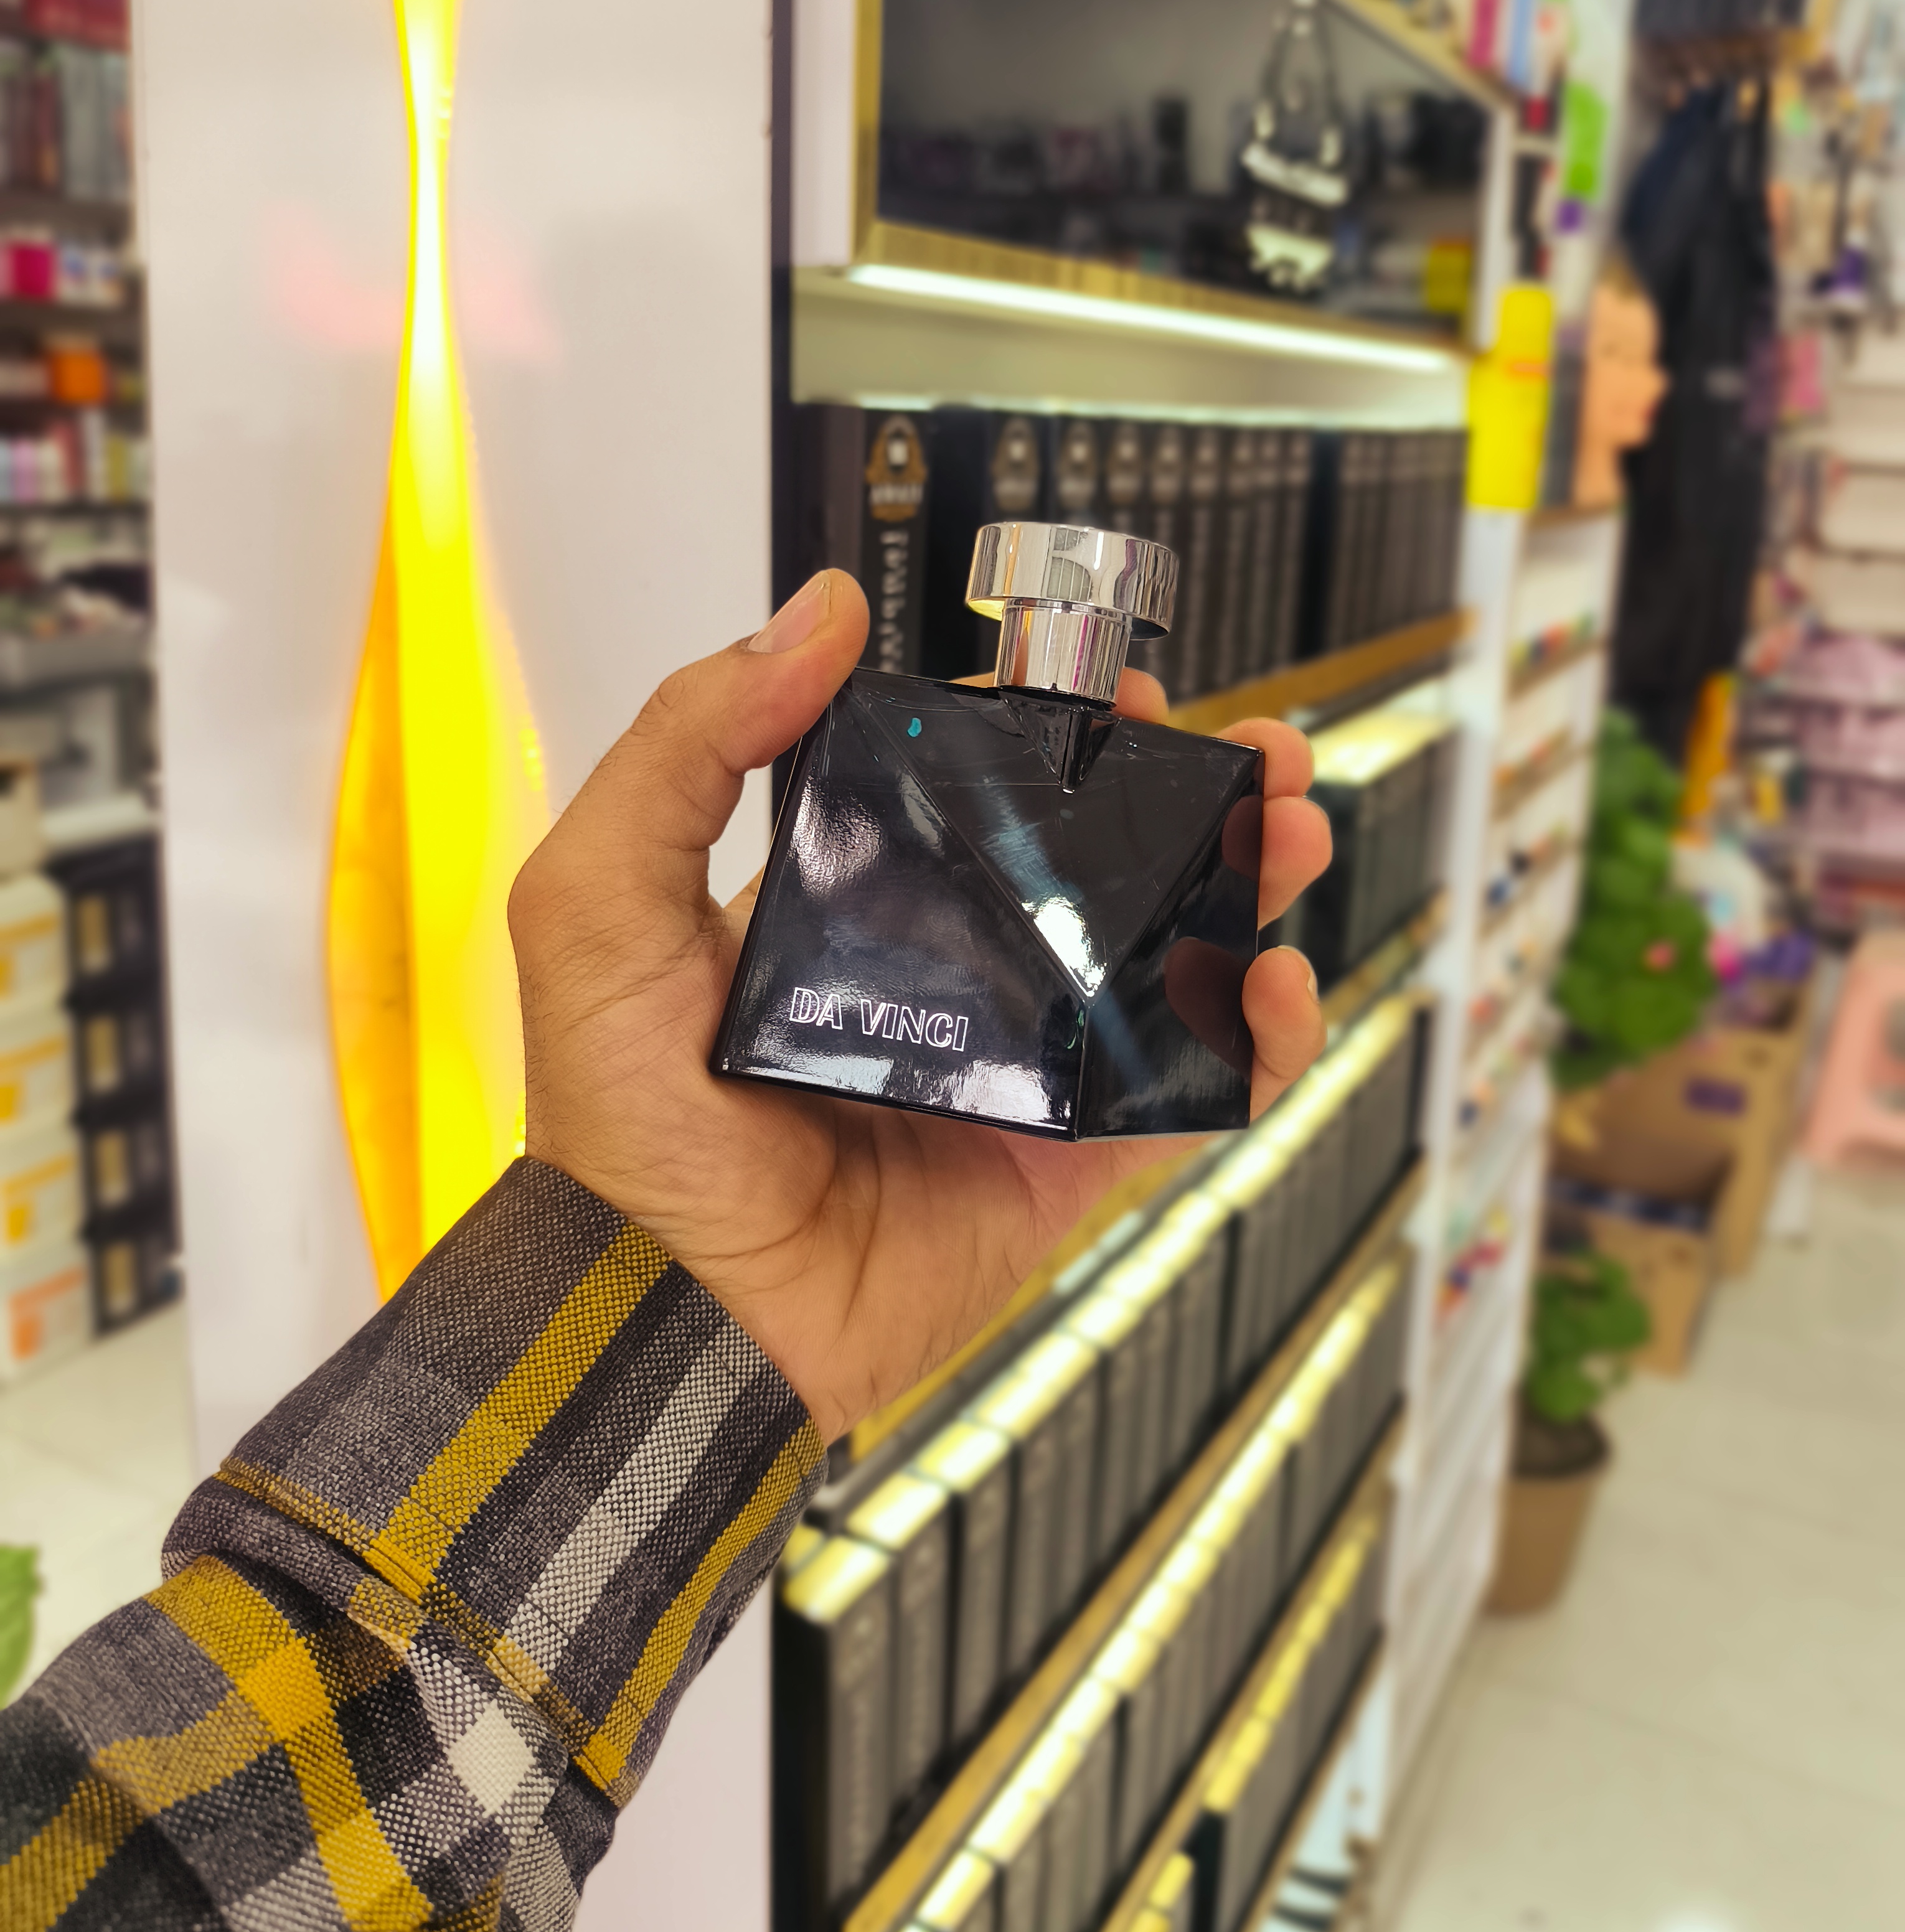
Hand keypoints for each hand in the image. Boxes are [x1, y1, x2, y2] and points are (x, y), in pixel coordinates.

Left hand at [510, 571, 1330, 1444]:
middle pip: (1098, 861)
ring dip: (1242, 885)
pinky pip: (1184, 1092)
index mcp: (855, 903)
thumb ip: (687, 744)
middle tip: (1246, 756)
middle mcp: (948, 974)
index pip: (979, 790)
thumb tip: (812, 614)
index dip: (1059, 732)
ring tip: (1286, 831)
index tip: (1112, 688)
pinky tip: (1273, 984)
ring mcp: (1017, 1069)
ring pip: (1162, 957)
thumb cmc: (621, 1128)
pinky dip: (1252, 1039)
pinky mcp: (1066, 1161)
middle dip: (1188, 795)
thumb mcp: (600, 901)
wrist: (671, 1317)